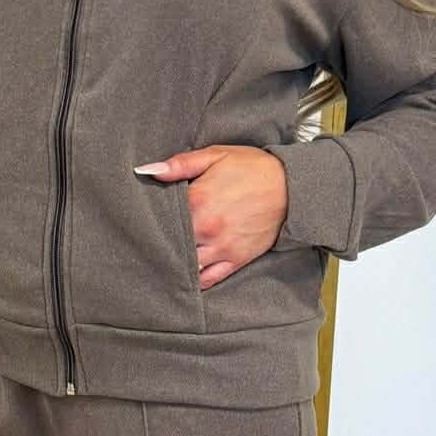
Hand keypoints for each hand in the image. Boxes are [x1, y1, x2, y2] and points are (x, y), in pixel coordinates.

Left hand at [133, 144, 288, 286]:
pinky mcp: (235, 260)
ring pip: (186, 264)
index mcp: (197, 201)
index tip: (143, 216)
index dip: (150, 216)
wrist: (292, 186)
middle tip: (146, 241)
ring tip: (162, 258)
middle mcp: (206, 229)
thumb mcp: (215, 155)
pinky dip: (194, 280)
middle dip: (159, 241)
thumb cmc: (252, 168)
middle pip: (170, 242)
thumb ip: (179, 164)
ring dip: (174, 261)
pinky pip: (209, 278)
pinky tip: (184, 275)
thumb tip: (146, 170)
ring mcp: (221, 248)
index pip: (161, 215)